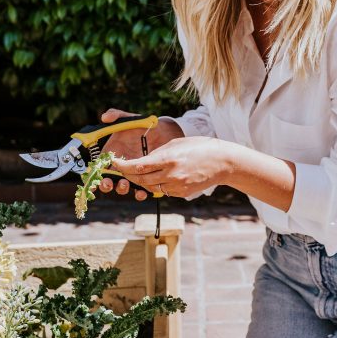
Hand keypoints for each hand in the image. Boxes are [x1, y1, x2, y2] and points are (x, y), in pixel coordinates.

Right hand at [98, 108, 183, 200]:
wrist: (164, 132)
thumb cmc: (143, 125)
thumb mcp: (129, 119)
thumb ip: (117, 116)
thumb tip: (105, 117)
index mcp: (112, 154)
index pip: (99, 168)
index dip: (93, 176)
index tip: (92, 182)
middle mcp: (120, 166)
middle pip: (108, 181)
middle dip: (106, 185)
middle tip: (108, 183)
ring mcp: (132, 173)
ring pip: (122, 187)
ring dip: (121, 189)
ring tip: (124, 184)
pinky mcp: (145, 178)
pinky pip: (140, 189)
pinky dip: (139, 193)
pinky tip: (141, 192)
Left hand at [111, 136, 228, 198]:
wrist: (221, 162)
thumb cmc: (199, 147)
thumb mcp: (176, 144)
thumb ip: (158, 154)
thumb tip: (142, 161)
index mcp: (168, 159)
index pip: (139, 166)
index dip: (123, 166)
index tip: (114, 162)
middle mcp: (171, 175)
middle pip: (140, 179)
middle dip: (128, 174)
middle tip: (121, 169)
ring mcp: (177, 186)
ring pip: (150, 187)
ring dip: (140, 181)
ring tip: (137, 173)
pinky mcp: (181, 194)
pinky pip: (162, 190)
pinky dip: (156, 184)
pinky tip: (157, 177)